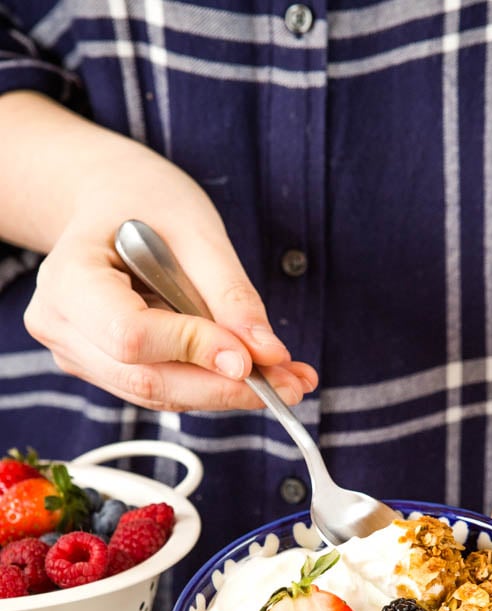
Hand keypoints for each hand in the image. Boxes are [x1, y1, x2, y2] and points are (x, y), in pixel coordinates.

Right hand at [25, 209, 316, 411]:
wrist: (106, 198)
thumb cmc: (143, 199)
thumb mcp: (194, 228)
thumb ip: (229, 293)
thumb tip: (267, 354)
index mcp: (70, 280)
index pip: (130, 336)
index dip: (194, 351)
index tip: (253, 358)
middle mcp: (63, 328)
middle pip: (148, 380)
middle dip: (225, 387)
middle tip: (291, 383)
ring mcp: (80, 355)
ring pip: (159, 394)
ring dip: (227, 394)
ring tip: (288, 380)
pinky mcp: (107, 369)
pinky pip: (163, 388)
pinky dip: (213, 386)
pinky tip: (258, 376)